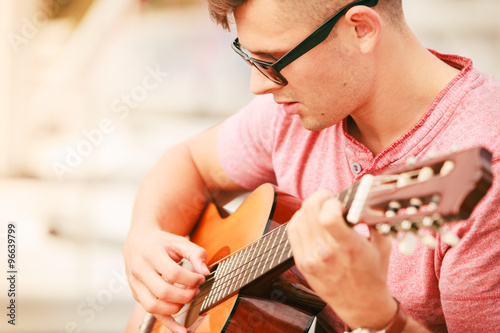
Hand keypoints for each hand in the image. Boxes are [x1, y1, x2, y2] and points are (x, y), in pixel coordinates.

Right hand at [123, 226, 209, 332]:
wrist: (139, 241)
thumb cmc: (162, 242)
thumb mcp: (180, 241)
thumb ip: (196, 254)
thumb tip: (205, 272)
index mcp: (151, 254)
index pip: (173, 273)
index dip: (191, 280)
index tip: (201, 279)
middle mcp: (139, 270)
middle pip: (163, 292)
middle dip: (185, 296)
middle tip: (196, 291)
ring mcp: (136, 284)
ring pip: (153, 306)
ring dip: (175, 308)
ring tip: (188, 301)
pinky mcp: (137, 295)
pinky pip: (151, 313)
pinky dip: (167, 323)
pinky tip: (181, 330)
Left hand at [287, 189, 396, 329]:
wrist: (362, 305)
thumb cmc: (373, 274)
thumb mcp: (382, 244)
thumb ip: (374, 220)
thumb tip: (365, 198)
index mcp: (348, 247)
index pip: (328, 215)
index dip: (331, 201)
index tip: (338, 202)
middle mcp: (326, 253)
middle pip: (310, 211)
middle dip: (319, 197)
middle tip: (328, 199)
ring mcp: (311, 259)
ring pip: (298, 218)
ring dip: (309, 208)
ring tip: (319, 209)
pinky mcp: (302, 263)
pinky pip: (292, 232)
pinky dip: (299, 220)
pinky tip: (308, 219)